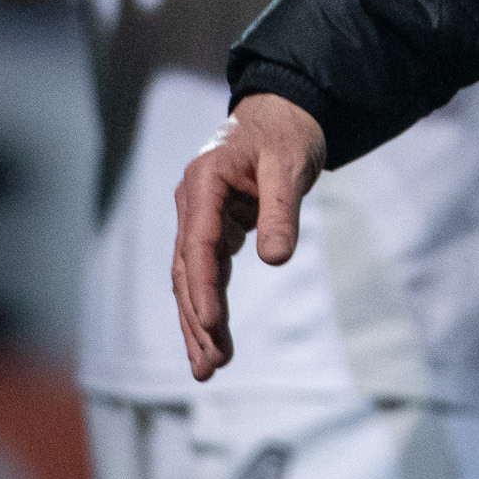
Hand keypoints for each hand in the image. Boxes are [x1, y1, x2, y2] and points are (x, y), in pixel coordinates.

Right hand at [172, 92, 328, 381]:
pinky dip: (209, 303)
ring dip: (199, 321)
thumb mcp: (291, 165)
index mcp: (204, 182)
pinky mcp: (213, 227)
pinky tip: (213, 336)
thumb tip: (275, 259)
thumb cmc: (287, 133)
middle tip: (211, 365)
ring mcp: (199, 216)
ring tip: (209, 367)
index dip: (202, 288)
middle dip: (197, 319)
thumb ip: (281, 210)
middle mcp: (193, 202)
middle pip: (187, 270)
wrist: (283, 111)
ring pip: (191, 277)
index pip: (198, 244)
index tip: (211, 325)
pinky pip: (206, 271)